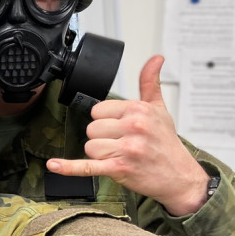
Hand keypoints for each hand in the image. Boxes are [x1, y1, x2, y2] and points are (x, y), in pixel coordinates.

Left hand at [47, 55, 209, 215]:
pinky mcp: (120, 169)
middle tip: (123, 144)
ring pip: (90, 146)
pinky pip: (88, 165)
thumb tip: (155, 58)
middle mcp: (133, 127)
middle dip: (103, 138)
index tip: (120, 128)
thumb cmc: (166, 143)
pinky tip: (54, 165)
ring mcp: (126, 149)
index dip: (106, 120)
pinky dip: (69, 167)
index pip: (98, 110)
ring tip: (120, 156)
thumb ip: (150, 82)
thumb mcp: (160, 109)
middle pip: (92, 128)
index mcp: (138, 110)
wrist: (180, 177)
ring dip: (101, 154)